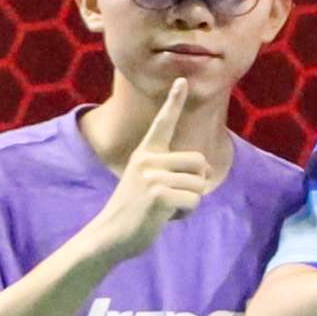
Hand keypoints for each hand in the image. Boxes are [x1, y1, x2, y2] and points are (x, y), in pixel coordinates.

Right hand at [86, 87, 228, 267]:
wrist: (110, 235)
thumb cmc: (136, 210)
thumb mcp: (149, 183)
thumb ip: (171, 171)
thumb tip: (205, 170)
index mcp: (146, 153)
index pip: (163, 123)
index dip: (174, 101)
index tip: (181, 80)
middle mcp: (147, 159)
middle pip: (200, 162)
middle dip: (196, 184)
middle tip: (170, 197)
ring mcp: (152, 176)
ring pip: (200, 185)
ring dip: (189, 201)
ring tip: (163, 208)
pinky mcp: (158, 194)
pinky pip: (194, 201)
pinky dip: (186, 213)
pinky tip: (164, 217)